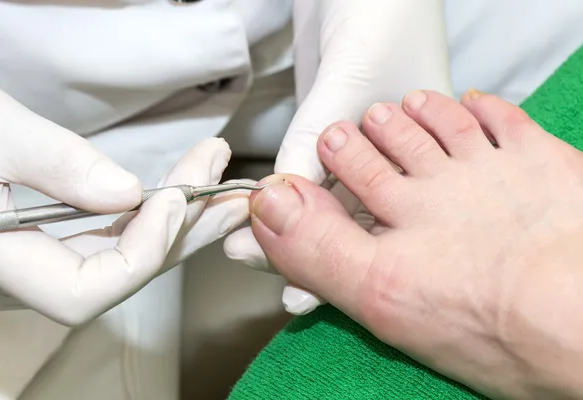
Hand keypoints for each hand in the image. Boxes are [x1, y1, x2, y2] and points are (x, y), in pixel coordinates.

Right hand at [0, 84, 249, 325]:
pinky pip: (108, 235)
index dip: (142, 250)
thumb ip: (57, 166)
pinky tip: (179, 187)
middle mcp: (22, 273)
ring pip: (123, 253)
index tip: (175, 198)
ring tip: (219, 181)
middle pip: (123, 273)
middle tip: (234, 194)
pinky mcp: (48, 239)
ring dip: (178, 217)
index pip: (88, 291)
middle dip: (184, 230)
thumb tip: (130, 195)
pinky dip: (148, 211)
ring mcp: (37, 259)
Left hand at [225, 0, 453, 314]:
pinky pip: (306, 165)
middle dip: (300, 246)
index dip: (334, 261)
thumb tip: (284, 196)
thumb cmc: (382, 9)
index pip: (373, 222)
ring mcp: (356, 142)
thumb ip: (318, 136)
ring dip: (286, 219)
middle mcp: (390, 156)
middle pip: (345, 216)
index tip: (296, 294)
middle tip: (252, 265)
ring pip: (321, 194)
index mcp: (419, 154)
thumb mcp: (352, 75)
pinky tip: (264, 206)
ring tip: (246, 247)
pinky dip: (284, 186)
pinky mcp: (327, 120)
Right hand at [247, 90, 582, 398]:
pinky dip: (485, 108)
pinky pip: (507, 120)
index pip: (354, 173)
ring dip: (421, 112)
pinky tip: (476, 105)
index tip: (324, 144)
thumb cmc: (487, 325)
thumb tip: (271, 207)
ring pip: (444, 124)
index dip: (332, 156)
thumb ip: (318, 249)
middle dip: (370, 132)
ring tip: (407, 105)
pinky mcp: (543, 161)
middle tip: (358, 123)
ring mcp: (493, 168)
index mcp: (402, 215)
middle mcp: (441, 182)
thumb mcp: (379, 299)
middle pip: (395, 143)